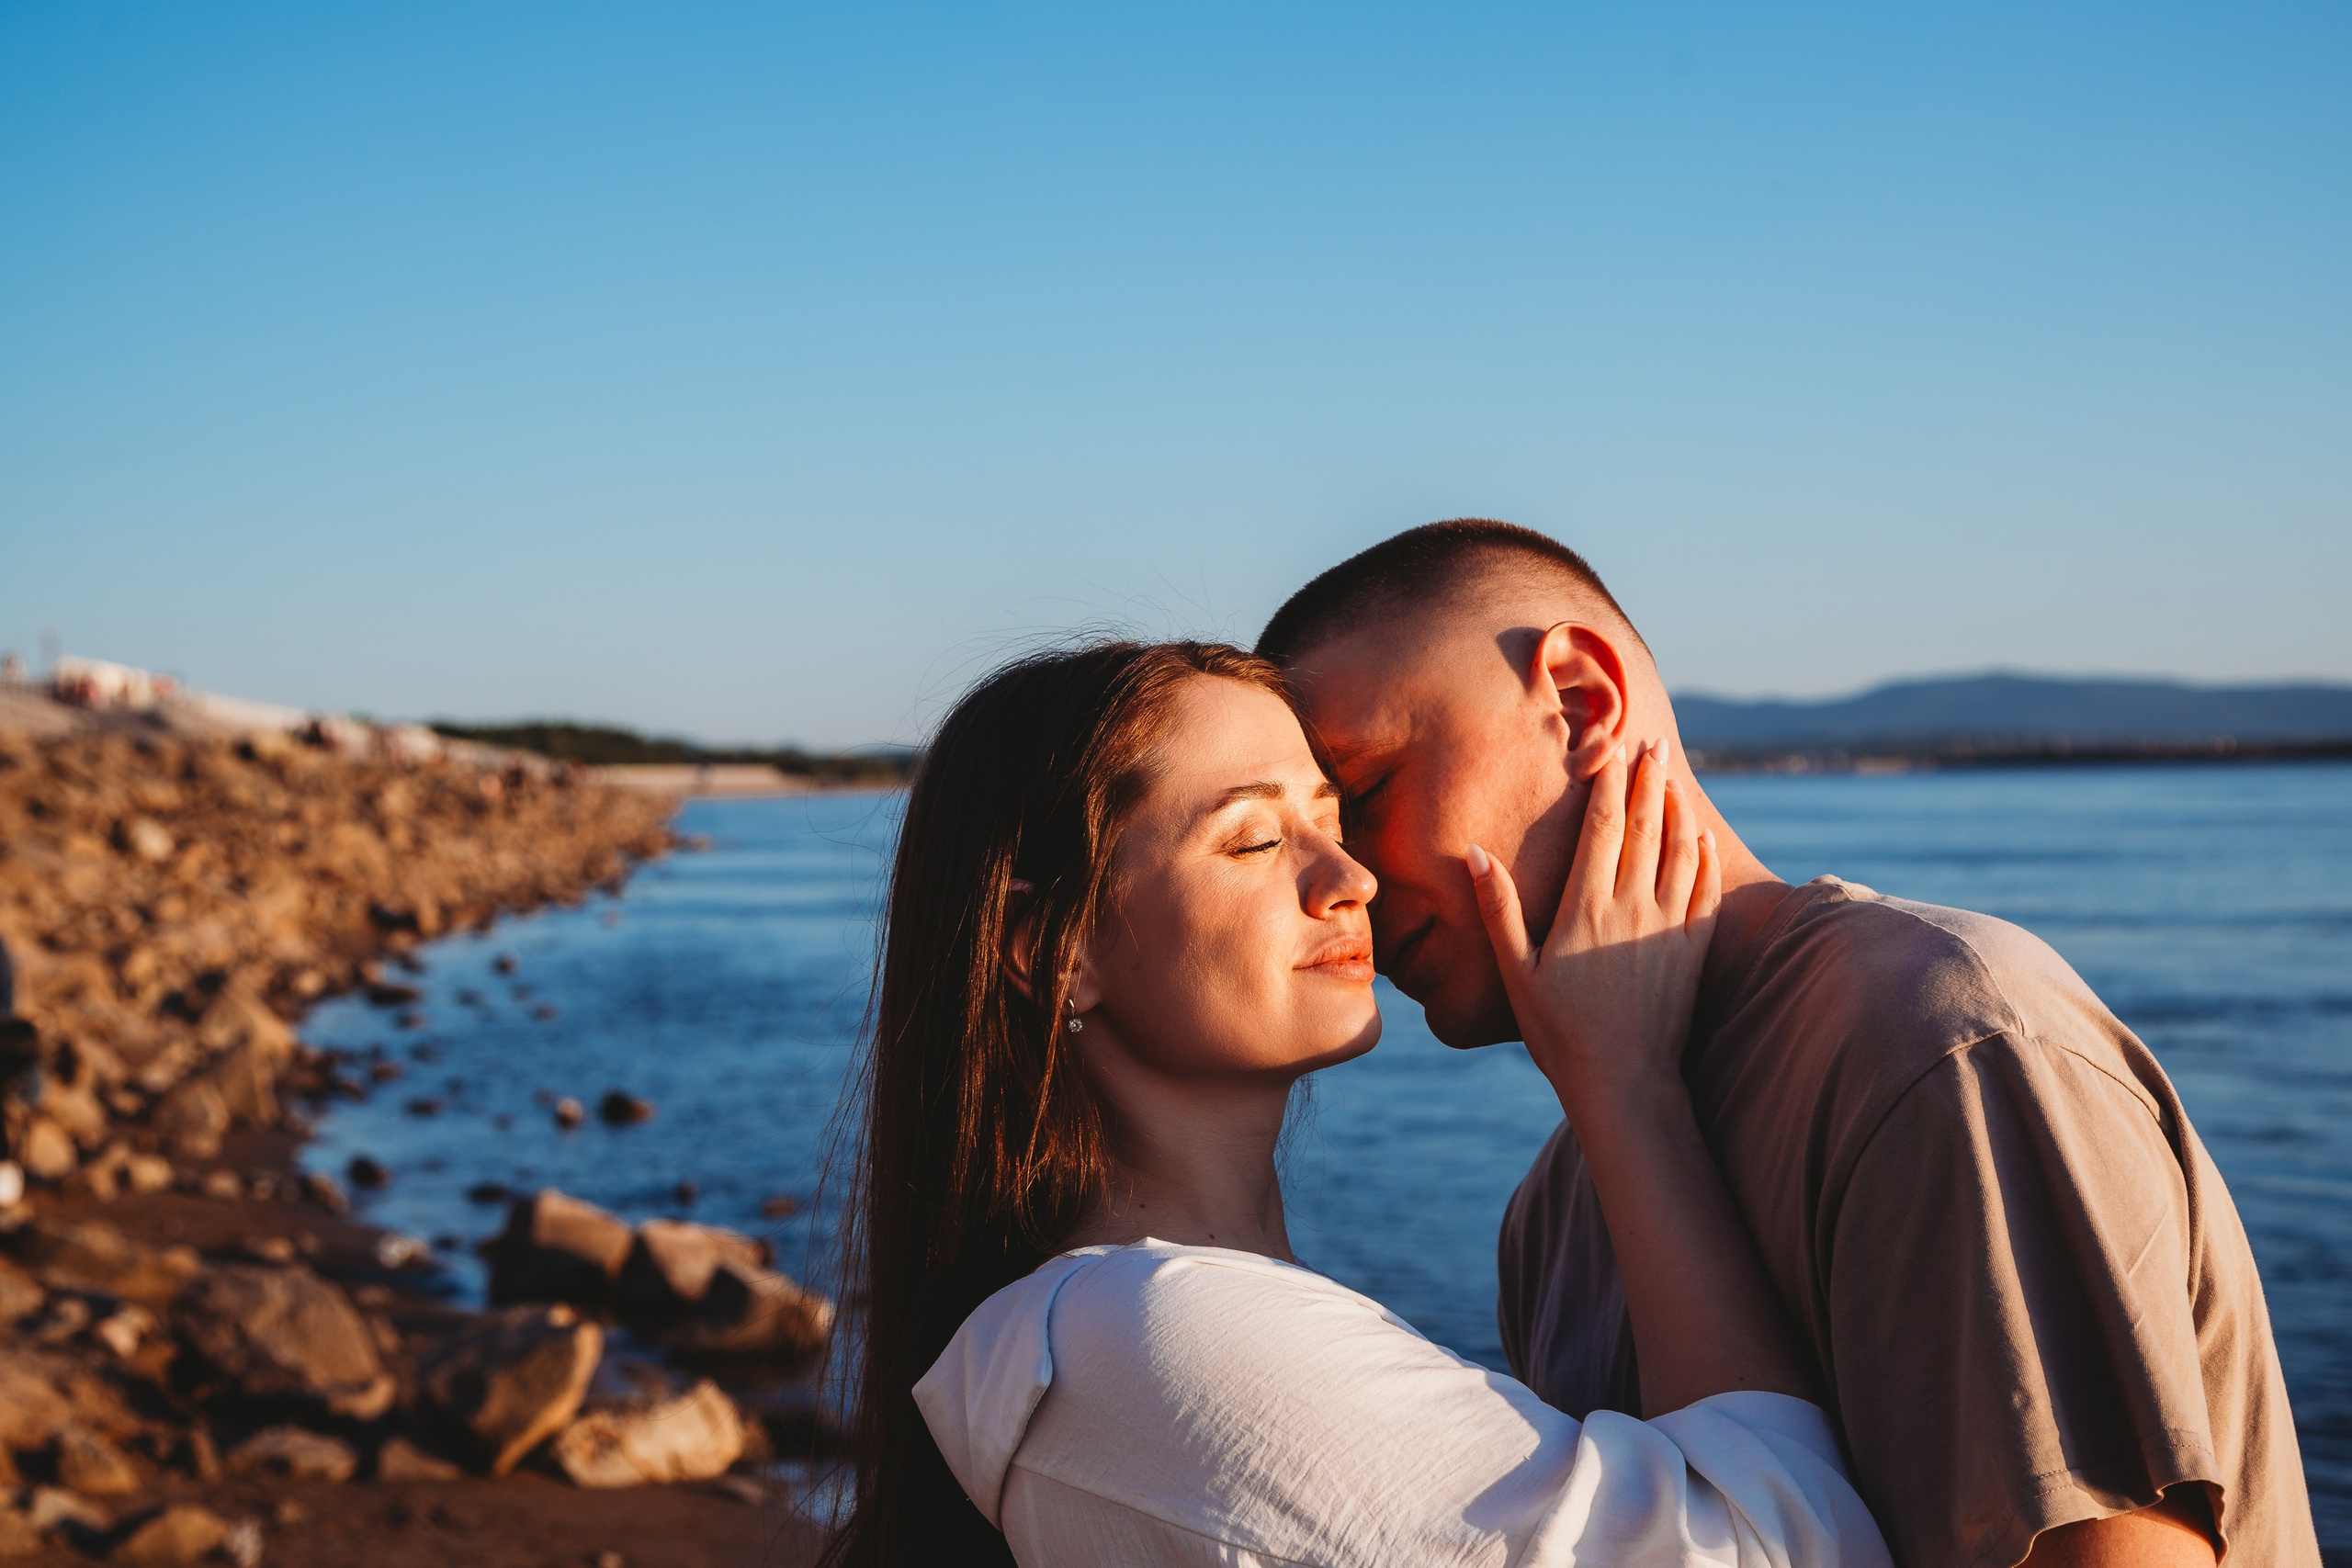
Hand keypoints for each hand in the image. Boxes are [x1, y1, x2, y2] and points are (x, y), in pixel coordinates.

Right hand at [1466, 738, 1719, 1120]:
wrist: (1624, 1081)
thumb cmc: (1559, 1031)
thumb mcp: (1516, 971)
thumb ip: (1498, 909)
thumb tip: (1477, 853)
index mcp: (1586, 907)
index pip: (1601, 829)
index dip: (1609, 785)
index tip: (1614, 749)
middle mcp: (1632, 908)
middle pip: (1645, 828)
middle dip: (1649, 782)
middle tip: (1654, 745)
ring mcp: (1669, 927)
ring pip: (1680, 852)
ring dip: (1677, 810)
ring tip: (1674, 779)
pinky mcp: (1693, 950)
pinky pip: (1706, 891)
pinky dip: (1703, 857)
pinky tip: (1700, 838)